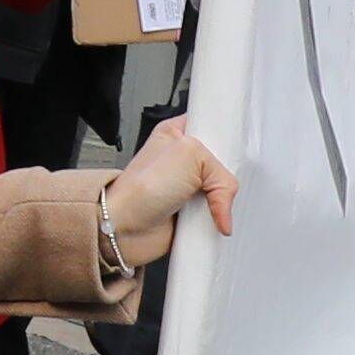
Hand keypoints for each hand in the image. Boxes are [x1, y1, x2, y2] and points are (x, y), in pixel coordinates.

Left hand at [106, 119, 239, 257]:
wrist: (124, 229)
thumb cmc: (139, 188)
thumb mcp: (189, 154)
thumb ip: (220, 168)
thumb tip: (227, 197)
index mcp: (177, 134)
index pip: (213, 126)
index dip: (224, 137)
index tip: (230, 149)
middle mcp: (184, 161)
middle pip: (225, 163)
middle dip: (223, 175)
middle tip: (211, 181)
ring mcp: (189, 188)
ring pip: (224, 192)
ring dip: (220, 202)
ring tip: (203, 204)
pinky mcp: (193, 213)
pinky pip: (218, 215)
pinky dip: (217, 221)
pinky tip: (207, 220)